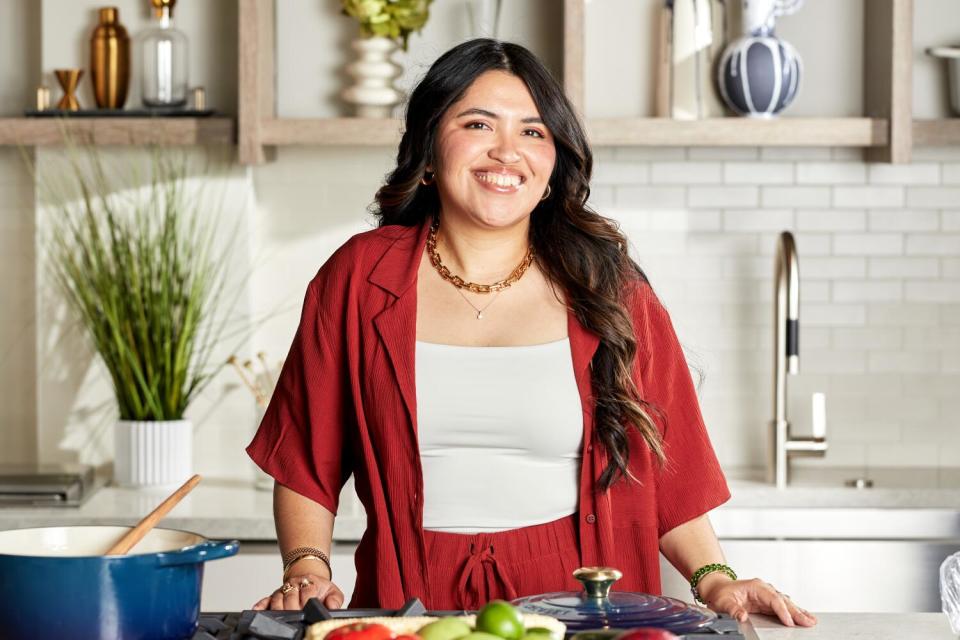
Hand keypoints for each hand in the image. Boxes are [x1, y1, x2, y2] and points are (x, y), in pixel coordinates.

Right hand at [252, 572, 344, 610]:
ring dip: (278, 608)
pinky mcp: (274, 595)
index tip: (307, 610)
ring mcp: (283, 590)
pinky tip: (257, 610)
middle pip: (291, 596)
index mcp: (310, 583)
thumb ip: (335, 600)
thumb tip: (332, 607)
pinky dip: (260, 605)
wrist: (309, 578)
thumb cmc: (320, 588)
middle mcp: (295, 585)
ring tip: (281, 617)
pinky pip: (265, 599)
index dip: (307, 601)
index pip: (307, 592)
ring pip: (278, 598)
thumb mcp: (332, 592)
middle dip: (292, 607)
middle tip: (295, 617)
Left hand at [698, 575, 816, 627]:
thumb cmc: (720, 593)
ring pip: (786, 603)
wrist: (717, 589)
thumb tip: (742, 616)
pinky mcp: (767, 603)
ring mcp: (766, 596)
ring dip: (798, 612)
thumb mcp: (723, 602)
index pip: (773, 598)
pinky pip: (783, 607)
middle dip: (796, 612)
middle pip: (783, 600)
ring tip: (811, 620)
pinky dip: (793, 612)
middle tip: (808, 622)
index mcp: (755, 586)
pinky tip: (803, 617)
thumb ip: (733, 609)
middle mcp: (764, 589)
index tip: (789, 622)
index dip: (782, 610)